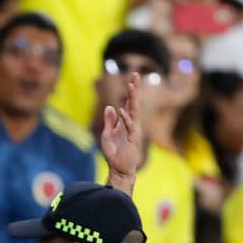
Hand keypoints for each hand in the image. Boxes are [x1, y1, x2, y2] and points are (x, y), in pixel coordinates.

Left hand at [100, 72, 141, 194]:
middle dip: (134, 89)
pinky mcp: (132, 139)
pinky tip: (121, 109)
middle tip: (135, 75)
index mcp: (124, 122)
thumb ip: (109, 121)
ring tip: (131, 85)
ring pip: (134, 111)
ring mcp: (132, 130)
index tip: (131, 78)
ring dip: (132, 98)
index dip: (130, 91)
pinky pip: (129, 126)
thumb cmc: (114, 152)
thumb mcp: (107, 134)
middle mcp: (131, 124)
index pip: (128, 103)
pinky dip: (125, 118)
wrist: (119, 168)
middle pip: (133, 103)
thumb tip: (110, 106)